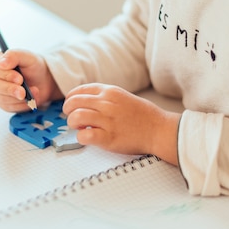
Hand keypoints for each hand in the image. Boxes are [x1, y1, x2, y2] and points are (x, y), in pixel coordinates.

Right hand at [0, 49, 61, 112]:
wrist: (43, 81)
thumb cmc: (33, 66)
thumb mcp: (28, 57)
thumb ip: (14, 55)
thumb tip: (1, 62)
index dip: (6, 75)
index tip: (20, 79)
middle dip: (11, 89)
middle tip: (23, 92)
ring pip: (3, 98)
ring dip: (20, 98)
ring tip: (35, 92)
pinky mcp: (4, 103)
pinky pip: (10, 107)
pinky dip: (22, 105)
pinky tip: (31, 100)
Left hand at [63, 83, 179, 163]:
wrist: (159, 130)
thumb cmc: (144, 115)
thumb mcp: (123, 97)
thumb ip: (105, 97)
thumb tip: (86, 102)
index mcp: (110, 92)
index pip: (80, 90)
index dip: (71, 98)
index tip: (70, 104)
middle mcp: (106, 104)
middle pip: (74, 102)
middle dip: (68, 110)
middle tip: (71, 117)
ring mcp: (107, 121)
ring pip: (76, 117)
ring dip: (72, 123)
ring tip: (78, 128)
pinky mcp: (109, 138)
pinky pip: (84, 136)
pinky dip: (81, 137)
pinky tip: (86, 137)